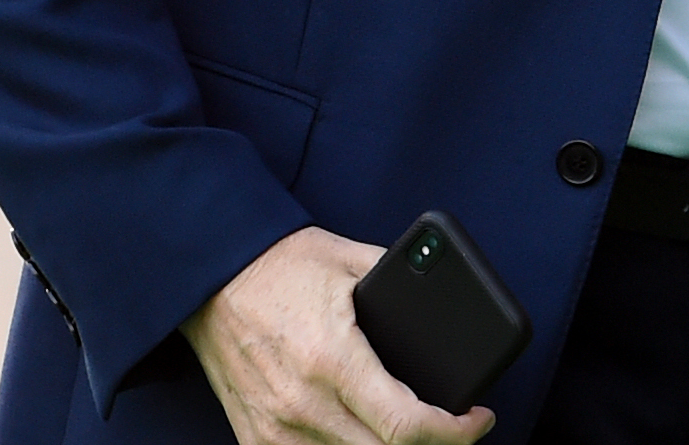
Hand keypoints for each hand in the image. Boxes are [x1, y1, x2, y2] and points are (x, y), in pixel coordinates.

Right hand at [180, 227, 493, 444]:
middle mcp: (303, 402)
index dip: (454, 433)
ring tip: (407, 430)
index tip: (477, 420)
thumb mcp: (352, 261)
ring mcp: (276, 428)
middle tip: (450, 426)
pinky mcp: (255, 438)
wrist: (211, 276)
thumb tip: (447, 301)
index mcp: (332, 359)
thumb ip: (401, 283)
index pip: (406, 425)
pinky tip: (361, 435)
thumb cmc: (280, 265)